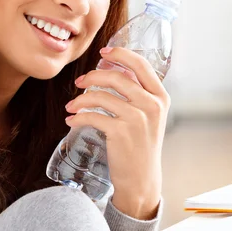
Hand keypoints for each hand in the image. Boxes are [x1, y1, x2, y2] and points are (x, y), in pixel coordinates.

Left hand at [64, 47, 170, 219]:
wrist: (141, 179)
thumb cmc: (140, 146)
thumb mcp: (149, 117)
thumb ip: (138, 95)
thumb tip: (112, 72)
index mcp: (160, 97)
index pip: (141, 65)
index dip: (121, 54)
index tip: (104, 52)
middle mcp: (151, 105)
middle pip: (116, 77)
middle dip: (92, 76)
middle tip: (79, 82)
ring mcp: (137, 118)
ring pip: (100, 96)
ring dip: (80, 100)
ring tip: (71, 106)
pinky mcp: (120, 132)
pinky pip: (92, 116)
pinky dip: (78, 117)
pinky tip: (71, 120)